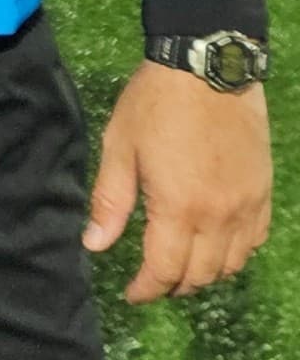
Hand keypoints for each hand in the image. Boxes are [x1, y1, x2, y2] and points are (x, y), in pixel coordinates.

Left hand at [83, 62, 271, 301]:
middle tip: (152, 280)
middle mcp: (220, 214)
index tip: (131, 293)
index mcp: (179, 207)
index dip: (146, 289)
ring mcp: (248, 204)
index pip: (165, 270)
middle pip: (202, 274)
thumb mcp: (119, 148)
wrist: (208, 66)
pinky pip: (255, 239)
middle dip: (174, 285)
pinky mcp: (264, 190)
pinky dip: (236, 253)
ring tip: (181, 267)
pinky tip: (216, 246)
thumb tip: (95, 245)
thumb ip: (109, 202)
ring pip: (233, 263)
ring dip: (206, 273)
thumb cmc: (154, 105)